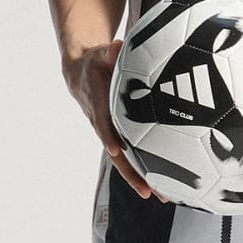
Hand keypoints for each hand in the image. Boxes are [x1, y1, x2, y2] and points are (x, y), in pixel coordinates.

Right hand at [63, 39, 164, 201]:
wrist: (80, 76)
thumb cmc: (94, 64)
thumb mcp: (99, 54)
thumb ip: (109, 52)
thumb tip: (117, 46)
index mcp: (99, 106)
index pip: (103, 123)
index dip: (108, 136)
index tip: (115, 149)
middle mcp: (104, 126)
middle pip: (118, 154)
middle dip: (132, 173)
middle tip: (149, 190)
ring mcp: (111, 135)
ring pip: (125, 161)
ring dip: (141, 179)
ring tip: (160, 196)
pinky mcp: (119, 138)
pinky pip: (131, 156)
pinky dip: (144, 170)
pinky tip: (162, 183)